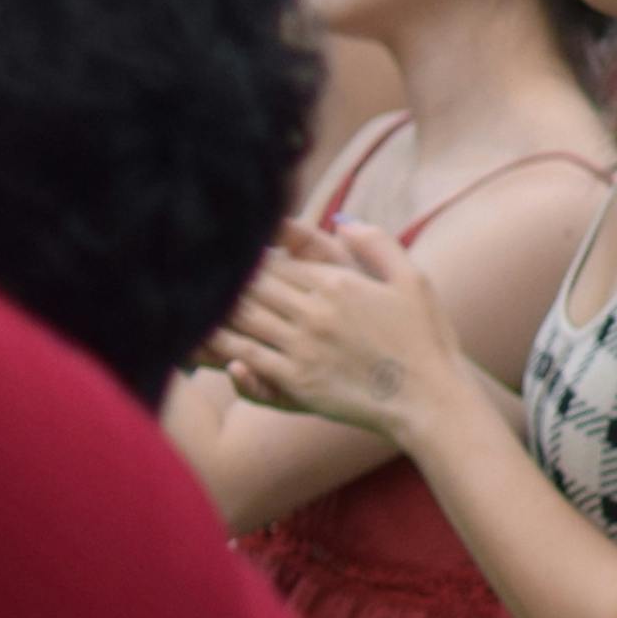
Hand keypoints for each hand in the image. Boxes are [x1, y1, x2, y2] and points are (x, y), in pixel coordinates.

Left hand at [207, 216, 465, 429]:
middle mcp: (315, 311)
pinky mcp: (295, 380)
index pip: (278, 262)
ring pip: (242, 319)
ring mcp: (302, 347)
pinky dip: (219, 347)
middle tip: (196, 270)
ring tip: (187, 299)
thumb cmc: (425, 339)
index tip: (231, 253)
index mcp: (339, 283)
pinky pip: (246, 358)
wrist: (429, 397)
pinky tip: (199, 340)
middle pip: (253, 287)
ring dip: (213, 309)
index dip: (250, 257)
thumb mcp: (414, 280)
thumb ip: (379, 244)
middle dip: (225, 279)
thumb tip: (343, 220)